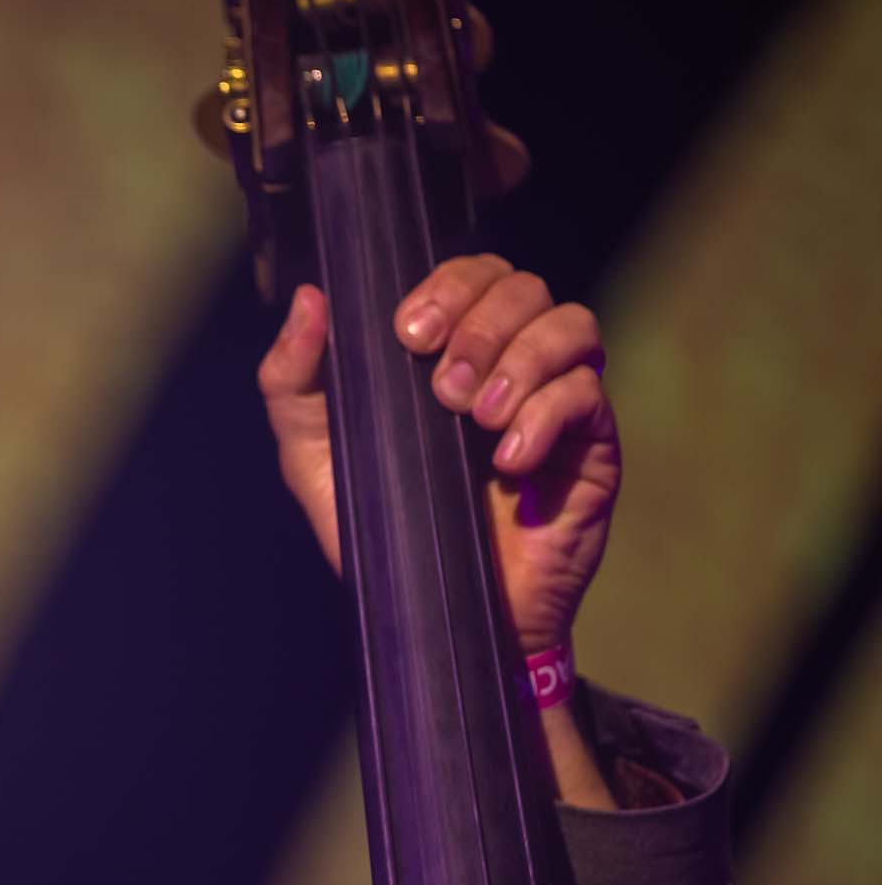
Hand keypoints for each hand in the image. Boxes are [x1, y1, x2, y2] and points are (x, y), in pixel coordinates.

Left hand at [257, 255, 620, 655]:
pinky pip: (588, 395)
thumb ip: (294, 380)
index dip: (448, 285)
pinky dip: (546, 416)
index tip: (407, 332)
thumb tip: (307, 298)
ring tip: (474, 420)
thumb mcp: (315, 456)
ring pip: (571, 325)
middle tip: (441, 387)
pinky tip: (507, 462)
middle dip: (480, 325)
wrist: (435, 610)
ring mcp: (556, 400)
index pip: (473, 274)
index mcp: (451, 351)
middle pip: (524, 287)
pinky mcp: (591, 446)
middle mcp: (510, 362)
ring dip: (519, 361)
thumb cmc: (380, 526)